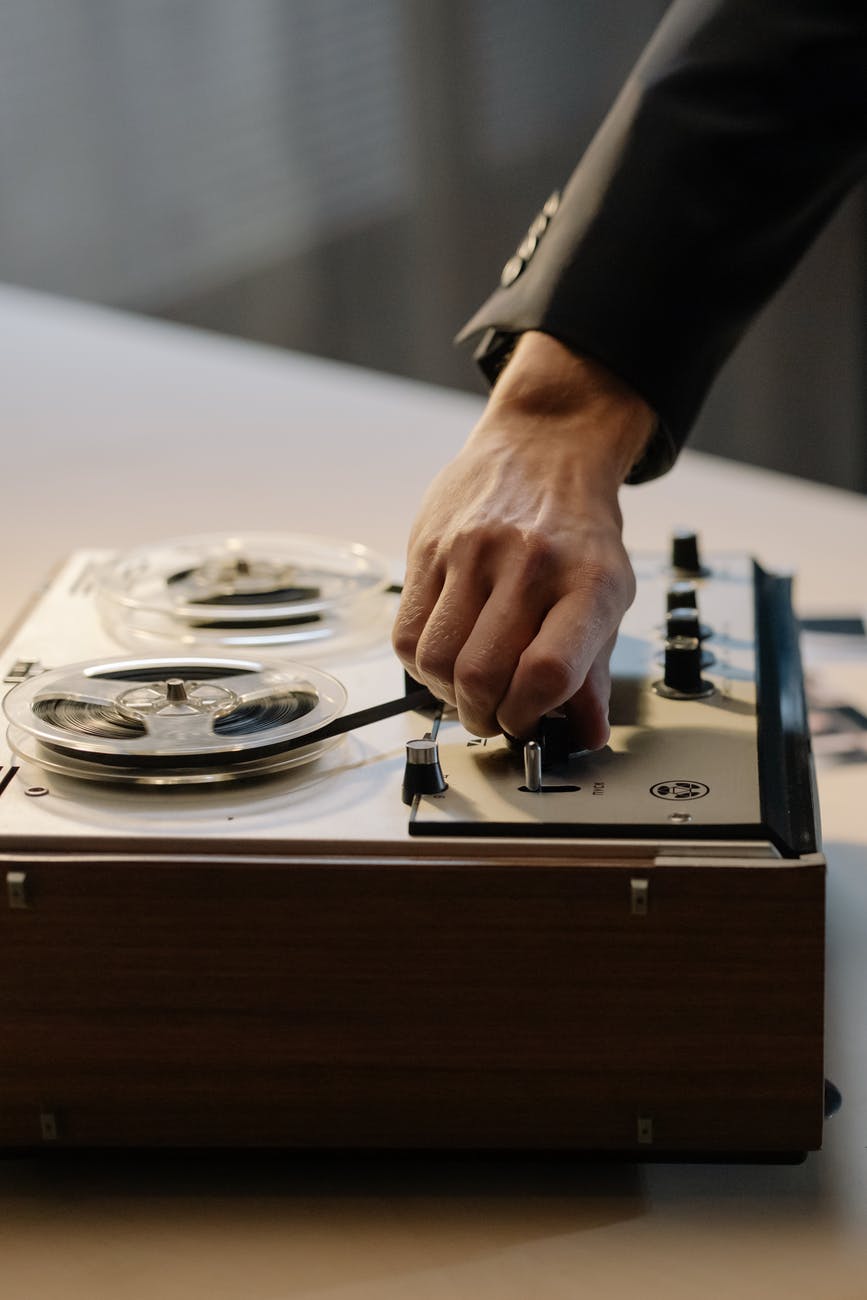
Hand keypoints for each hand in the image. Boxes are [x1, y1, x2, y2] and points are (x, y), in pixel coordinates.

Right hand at [393, 333, 655, 747]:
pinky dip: (419, 663)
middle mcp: (529, 565)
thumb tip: (588, 736)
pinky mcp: (429, 546)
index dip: (527, 715)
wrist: (545, 448)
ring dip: (445, 693)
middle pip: (481, 675)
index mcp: (587, 584)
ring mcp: (473, 552)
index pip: (547, 671)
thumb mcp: (609, 596)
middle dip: (482, 716)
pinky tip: (442, 655)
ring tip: (463, 686)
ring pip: (434, 660)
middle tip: (490, 715)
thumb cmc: (578, 532)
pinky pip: (406, 632)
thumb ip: (594, 672)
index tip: (524, 721)